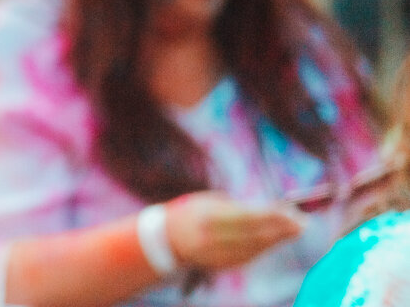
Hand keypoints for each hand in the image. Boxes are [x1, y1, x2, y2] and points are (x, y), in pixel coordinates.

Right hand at [165, 191, 303, 271]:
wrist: (166, 238)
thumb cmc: (191, 212)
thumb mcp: (209, 202)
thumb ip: (237, 207)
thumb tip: (271, 210)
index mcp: (210, 216)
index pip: (250, 217)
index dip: (273, 216)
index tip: (292, 211)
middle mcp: (214, 237)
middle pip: (256, 234)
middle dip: (282, 229)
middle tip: (302, 223)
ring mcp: (217, 254)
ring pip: (256, 248)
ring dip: (278, 239)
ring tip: (294, 231)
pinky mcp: (221, 265)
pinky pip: (249, 257)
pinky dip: (265, 249)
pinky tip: (276, 241)